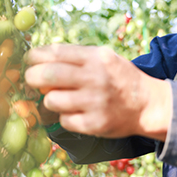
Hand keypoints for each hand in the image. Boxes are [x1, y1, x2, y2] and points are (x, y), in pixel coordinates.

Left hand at [24, 44, 171, 140]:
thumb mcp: (104, 58)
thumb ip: (76, 57)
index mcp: (96, 58)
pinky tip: (75, 113)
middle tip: (32, 80)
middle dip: (33, 77)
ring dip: (50, 100)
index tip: (30, 59)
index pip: (56, 52)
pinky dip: (65, 117)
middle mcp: (95, 78)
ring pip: (52, 100)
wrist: (147, 104)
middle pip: (48, 75)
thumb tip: (40, 59)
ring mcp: (95, 102)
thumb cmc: (119, 78)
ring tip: (60, 99)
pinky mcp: (95, 124)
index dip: (36, 56)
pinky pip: (64, 121)